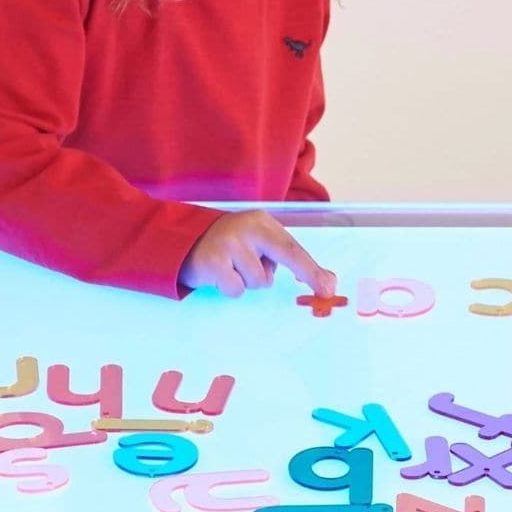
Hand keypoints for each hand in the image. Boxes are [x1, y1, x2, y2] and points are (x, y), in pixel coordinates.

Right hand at [178, 209, 336, 297]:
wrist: (182, 242)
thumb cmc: (228, 247)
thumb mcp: (255, 243)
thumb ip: (285, 258)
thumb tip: (326, 281)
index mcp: (262, 222)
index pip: (293, 247)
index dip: (313, 268)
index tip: (330, 286)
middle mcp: (248, 228)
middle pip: (287, 254)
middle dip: (309, 273)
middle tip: (325, 289)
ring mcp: (230, 243)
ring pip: (259, 281)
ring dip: (248, 282)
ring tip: (232, 270)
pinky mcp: (213, 261)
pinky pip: (236, 289)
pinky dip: (230, 288)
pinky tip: (219, 276)